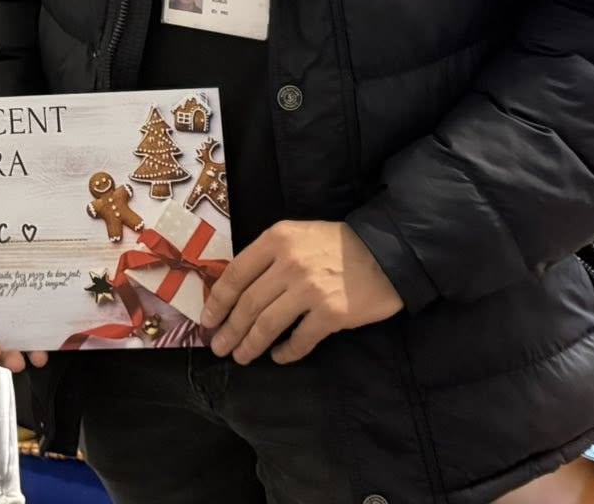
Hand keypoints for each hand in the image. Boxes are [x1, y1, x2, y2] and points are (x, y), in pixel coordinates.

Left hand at [202, 221, 401, 364]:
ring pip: (268, 324)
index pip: (236, 274)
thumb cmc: (336, 245)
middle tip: (219, 347)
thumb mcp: (297, 235)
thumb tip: (237, 291)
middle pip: (248, 303)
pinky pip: (300, 340)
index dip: (218, 301)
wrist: (386, 253)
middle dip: (229, 330)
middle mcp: (289, 263)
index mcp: (277, 239)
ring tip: (241, 357)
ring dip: (250, 345)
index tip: (207, 321)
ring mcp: (310, 289)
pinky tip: (279, 357)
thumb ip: (268, 256)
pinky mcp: (331, 314)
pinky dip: (286, 352)